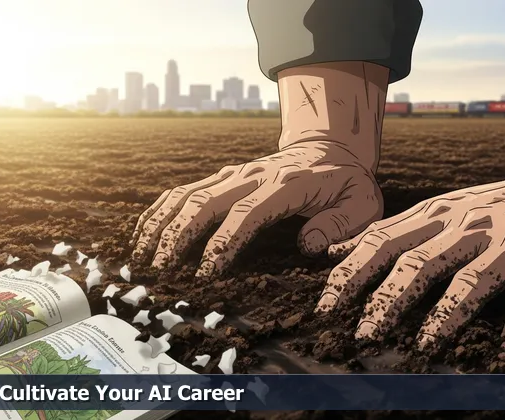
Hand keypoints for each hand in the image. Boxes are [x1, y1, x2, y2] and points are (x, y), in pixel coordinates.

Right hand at [129, 61, 389, 274]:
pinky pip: (186, 189)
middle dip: (180, 236)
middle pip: (207, 201)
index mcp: (288, 184)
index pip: (248, 212)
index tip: (205, 272)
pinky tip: (144, 232)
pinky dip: (162, 209)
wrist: (332, 146)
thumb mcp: (363, 204)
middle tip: (161, 271)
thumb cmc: (349, 184)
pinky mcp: (226, 175)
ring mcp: (236, 173)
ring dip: (163, 223)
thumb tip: (308, 246)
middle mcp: (255, 175)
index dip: (224, 241)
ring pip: (189, 194)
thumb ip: (341, 225)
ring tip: (142, 256)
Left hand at [315, 86, 504, 349]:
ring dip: (446, 316)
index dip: (353, 275)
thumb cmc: (497, 207)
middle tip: (363, 336)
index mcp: (439, 215)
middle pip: (420, 263)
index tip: (326, 309)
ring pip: (472, 280)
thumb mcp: (441, 209)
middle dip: (387, 300)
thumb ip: (391, 232)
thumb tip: (330, 251)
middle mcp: (471, 226)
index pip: (385, 242)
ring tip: (424, 348)